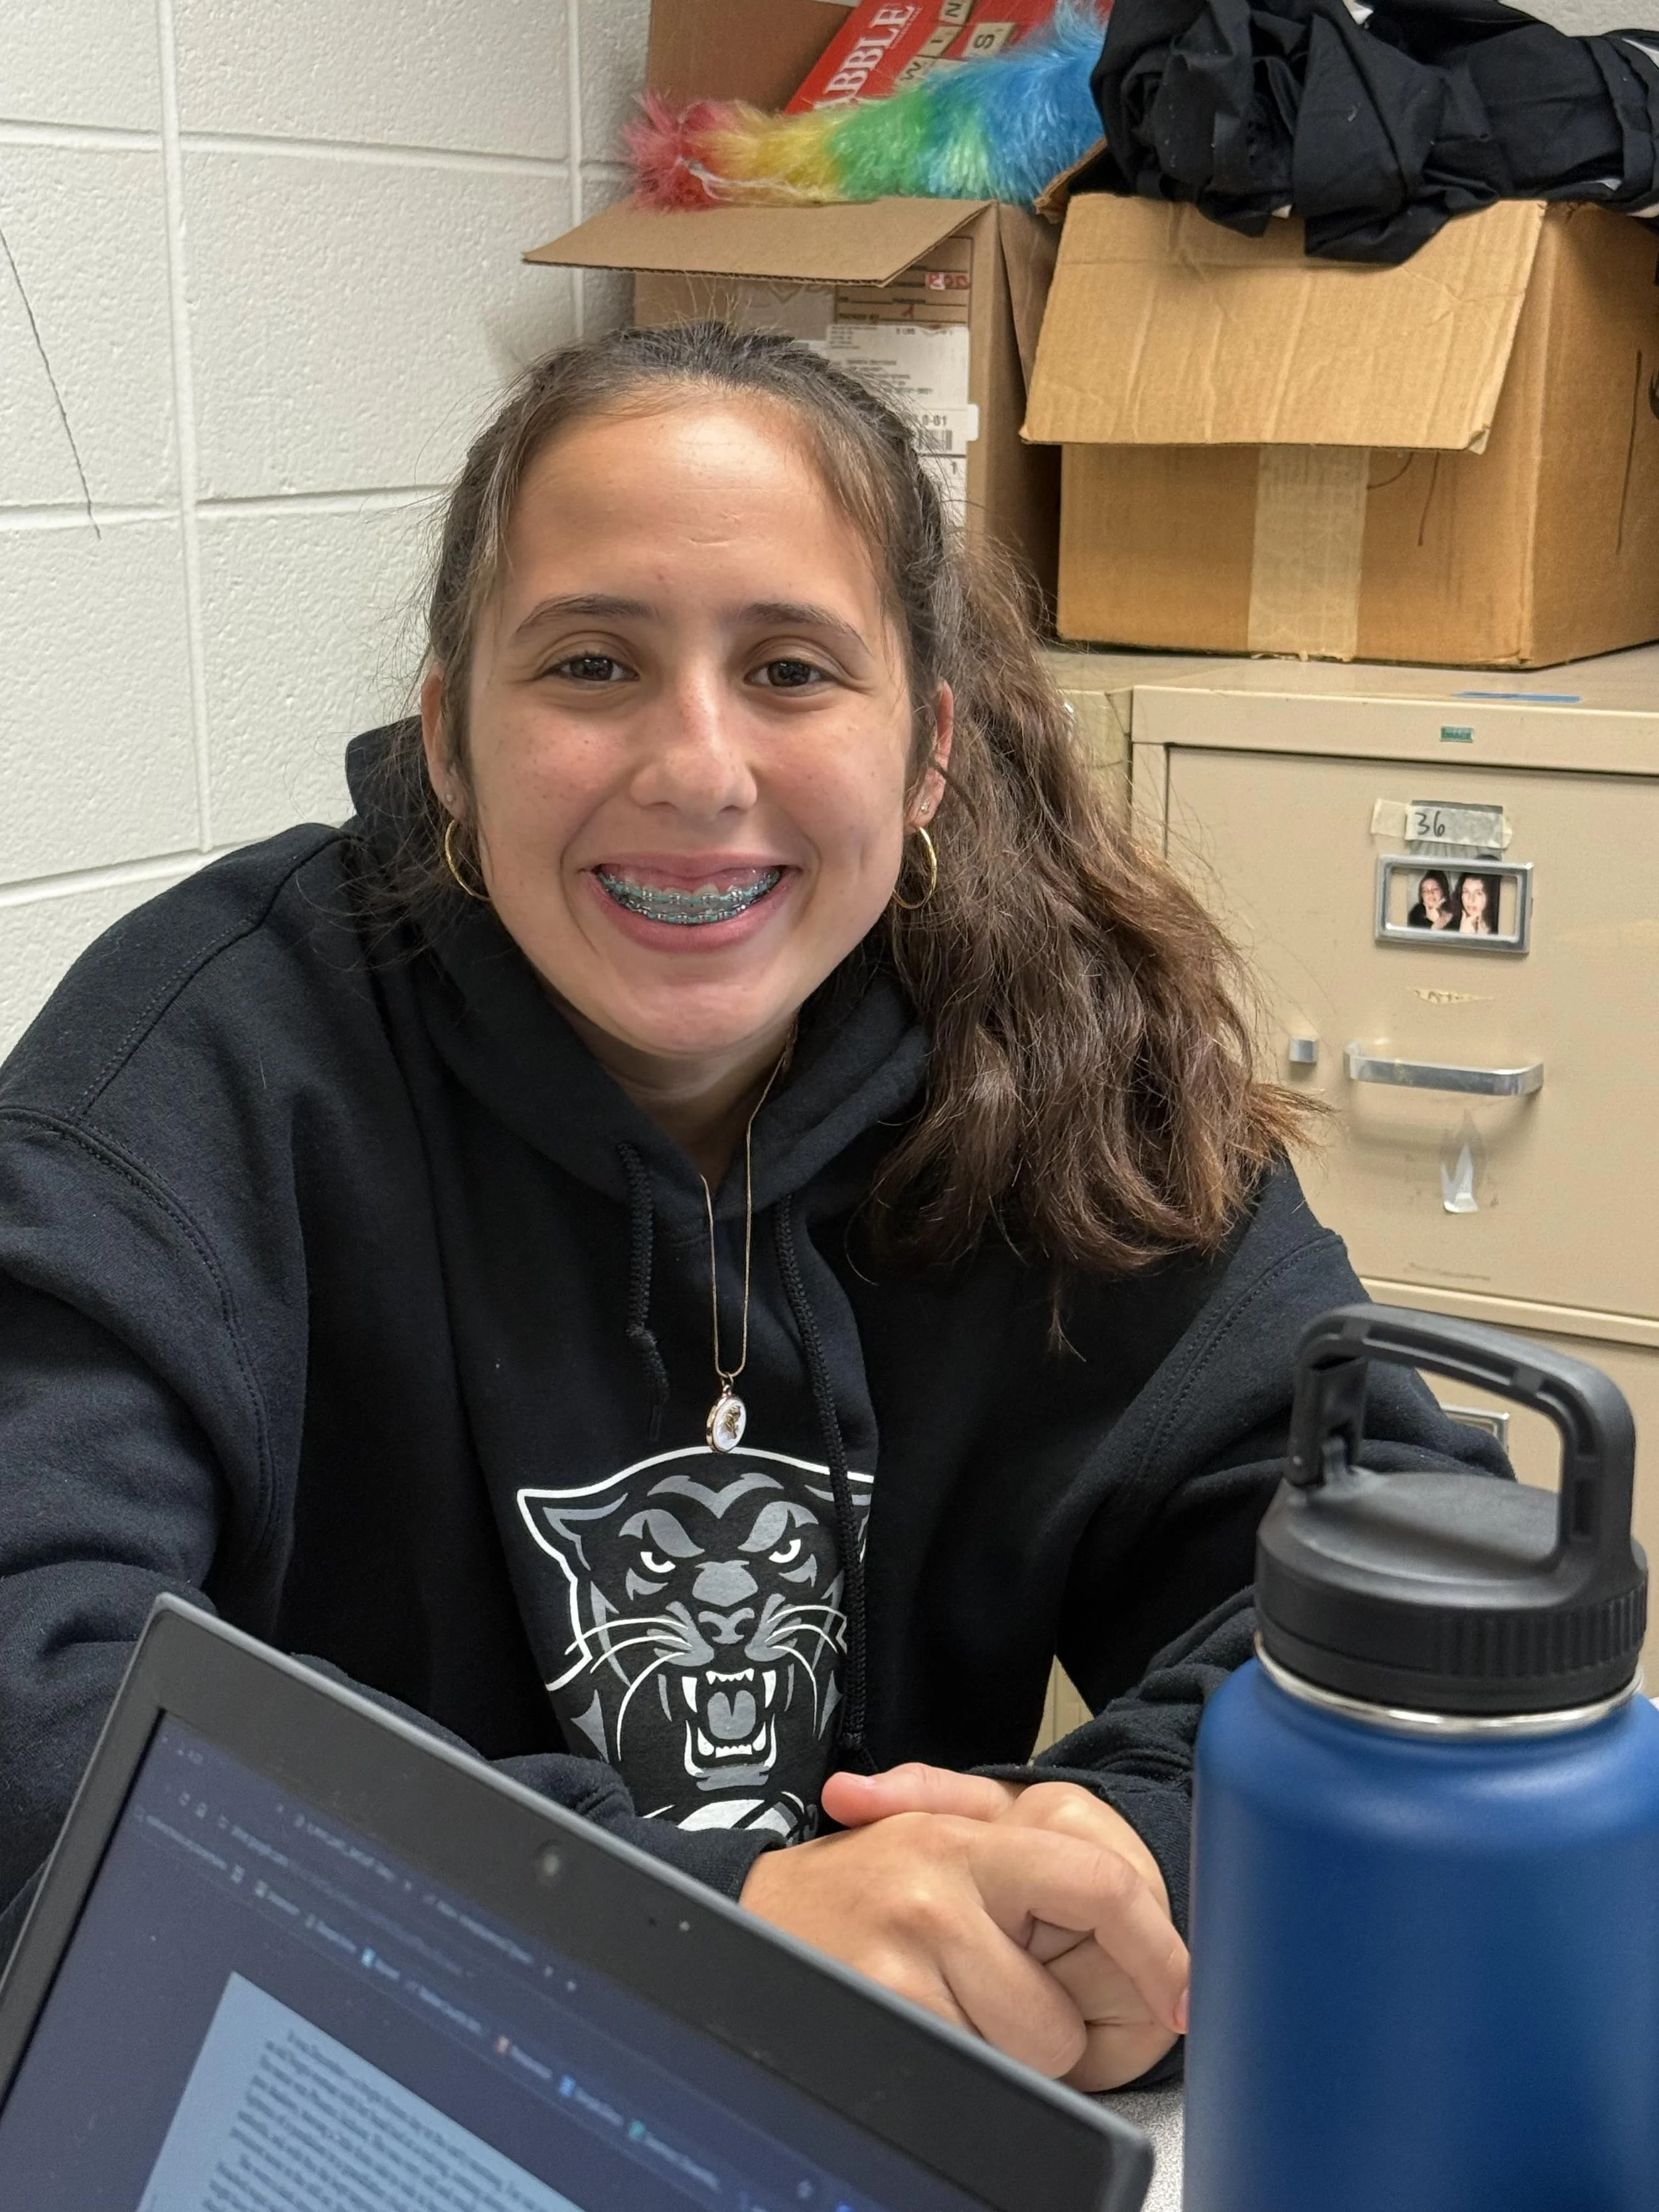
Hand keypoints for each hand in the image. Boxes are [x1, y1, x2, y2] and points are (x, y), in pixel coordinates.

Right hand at [740, 1774, 1185, 2089]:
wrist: (755, 1912)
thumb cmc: (867, 1881)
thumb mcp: (943, 1831)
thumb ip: (1036, 1852)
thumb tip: (1142, 1905)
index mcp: (971, 1841)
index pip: (1099, 1883)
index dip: (1157, 1951)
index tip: (1184, 1998)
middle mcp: (939, 1892)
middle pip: (1059, 2017)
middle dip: (1043, 2024)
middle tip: (991, 1985)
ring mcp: (905, 1959)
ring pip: (1022, 2059)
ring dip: (1002, 2051)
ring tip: (947, 1998)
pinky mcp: (883, 2017)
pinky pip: (972, 2077)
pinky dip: (960, 2065)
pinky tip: (921, 2021)